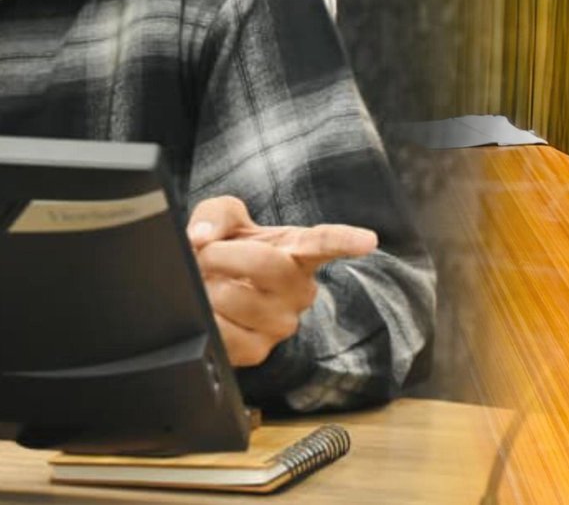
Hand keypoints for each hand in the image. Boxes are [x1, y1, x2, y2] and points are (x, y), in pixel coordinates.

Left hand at [187, 196, 377, 366]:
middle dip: (221, 255)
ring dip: (208, 288)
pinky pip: (223, 333)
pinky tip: (209, 310)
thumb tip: (200, 238)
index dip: (347, 240)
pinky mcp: (259, 351)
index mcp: (300, 250)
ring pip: (238, 299)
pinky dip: (204, 317)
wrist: (212, 290)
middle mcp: (299, 289)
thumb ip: (214, 216)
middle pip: (266, 264)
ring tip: (209, 284)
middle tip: (203, 253)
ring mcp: (282, 324)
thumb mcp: (224, 219)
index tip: (367, 240)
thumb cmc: (229, 250)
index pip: (326, 242)